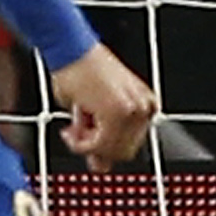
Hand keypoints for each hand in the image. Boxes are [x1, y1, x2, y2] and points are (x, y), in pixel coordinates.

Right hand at [48, 41, 157, 168]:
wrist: (71, 48)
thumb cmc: (78, 70)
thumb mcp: (90, 111)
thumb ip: (98, 140)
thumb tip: (101, 167)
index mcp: (144, 103)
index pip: (130, 145)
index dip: (104, 147)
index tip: (85, 138)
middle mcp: (144, 107)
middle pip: (123, 152)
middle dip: (95, 147)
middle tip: (75, 131)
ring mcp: (134, 110)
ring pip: (111, 152)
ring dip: (86, 144)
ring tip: (73, 126)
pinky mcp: (119, 112)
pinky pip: (100, 145)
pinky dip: (81, 143)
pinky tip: (72, 127)